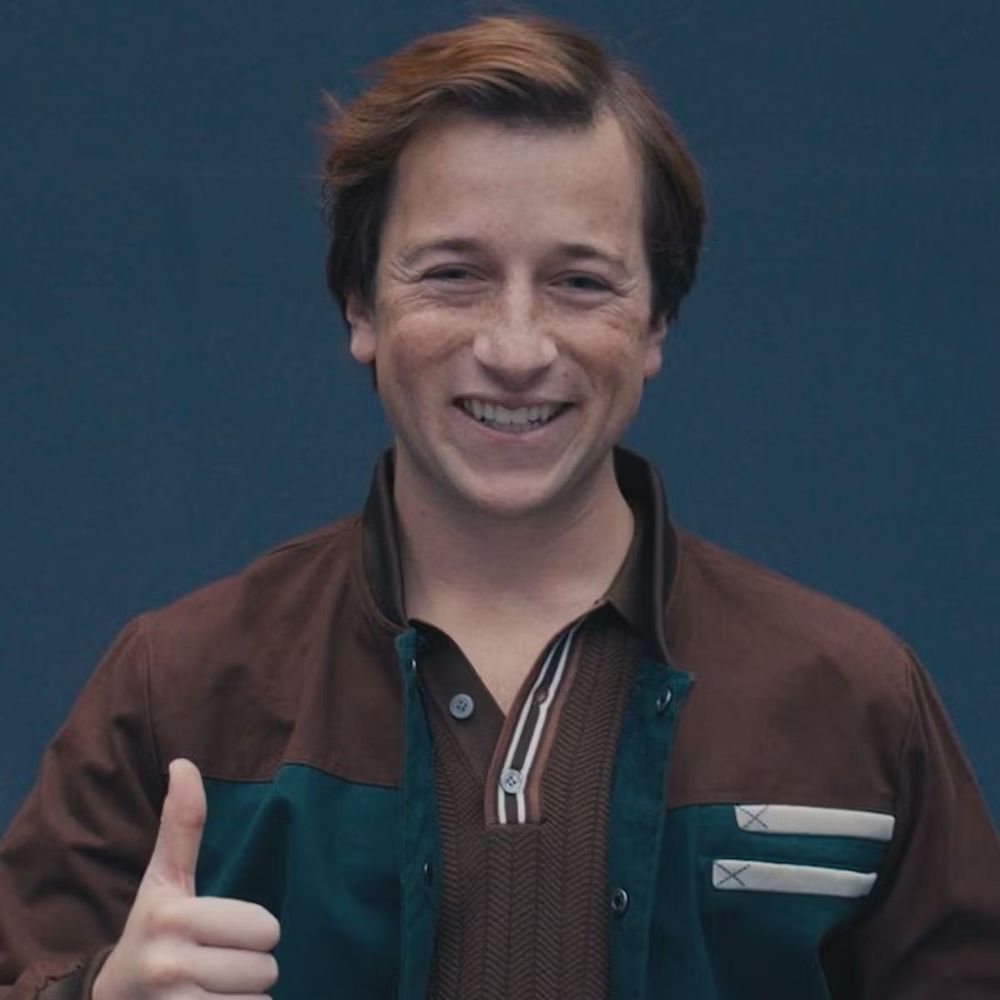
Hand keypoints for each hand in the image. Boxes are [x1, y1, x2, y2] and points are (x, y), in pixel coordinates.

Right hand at [92, 758, 279, 998]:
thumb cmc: (150, 930)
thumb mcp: (163, 879)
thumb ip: (181, 824)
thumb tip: (184, 762)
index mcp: (171, 916)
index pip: (264, 927)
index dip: (255, 931)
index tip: (222, 931)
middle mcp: (167, 964)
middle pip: (266, 968)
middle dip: (252, 968)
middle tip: (217, 965)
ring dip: (245, 999)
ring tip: (211, 989)